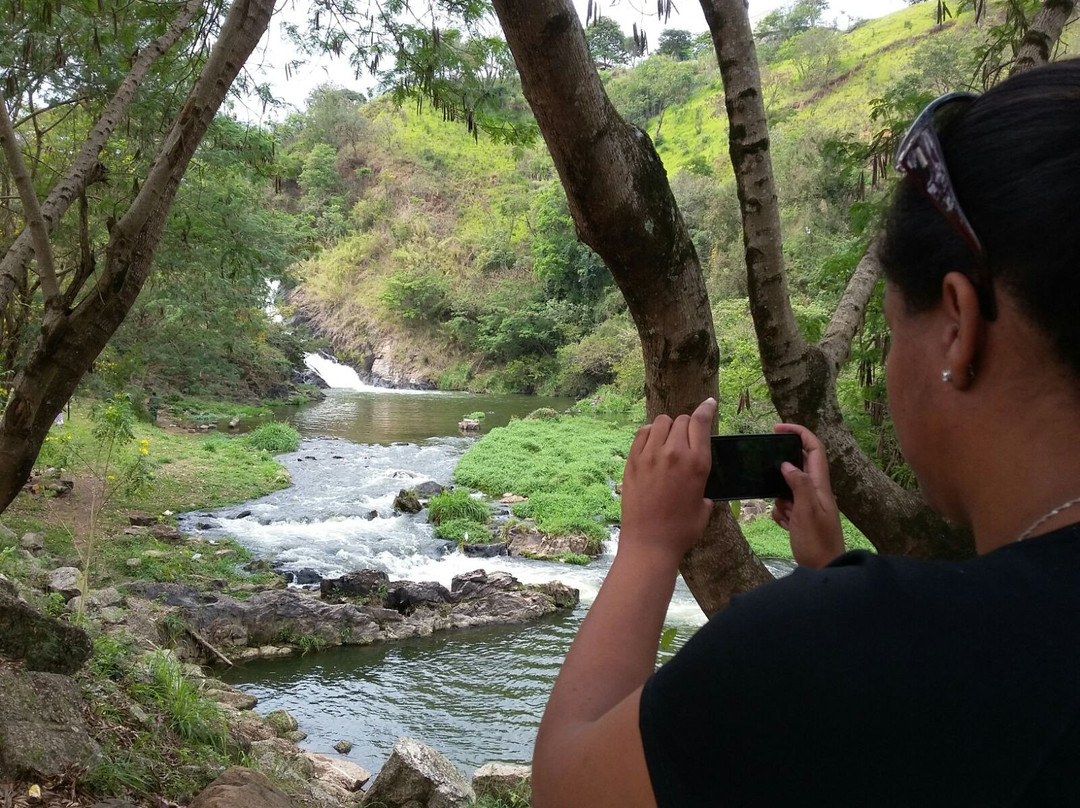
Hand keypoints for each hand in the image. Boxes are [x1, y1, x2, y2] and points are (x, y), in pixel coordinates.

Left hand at [619, 398, 715, 566]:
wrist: (649, 543)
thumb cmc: (681, 530)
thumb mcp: (704, 506)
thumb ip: (704, 486)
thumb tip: (701, 486)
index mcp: (697, 463)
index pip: (701, 422)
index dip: (706, 408)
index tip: (709, 403)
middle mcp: (674, 453)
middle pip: (682, 420)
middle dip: (687, 426)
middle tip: (686, 439)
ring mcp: (650, 455)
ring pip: (661, 422)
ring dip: (668, 427)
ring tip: (668, 441)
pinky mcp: (632, 461)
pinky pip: (642, 433)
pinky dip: (650, 433)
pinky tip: (653, 444)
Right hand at [771, 423, 844, 568]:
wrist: (825, 569)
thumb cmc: (817, 542)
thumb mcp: (806, 511)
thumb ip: (799, 484)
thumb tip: (787, 464)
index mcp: (820, 485)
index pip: (814, 448)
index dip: (798, 433)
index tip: (777, 428)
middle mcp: (817, 490)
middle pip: (798, 466)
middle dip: (782, 470)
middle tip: (768, 475)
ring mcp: (810, 504)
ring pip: (788, 487)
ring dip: (780, 497)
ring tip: (786, 515)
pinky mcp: (802, 516)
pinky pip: (786, 505)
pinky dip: (781, 512)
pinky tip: (787, 525)